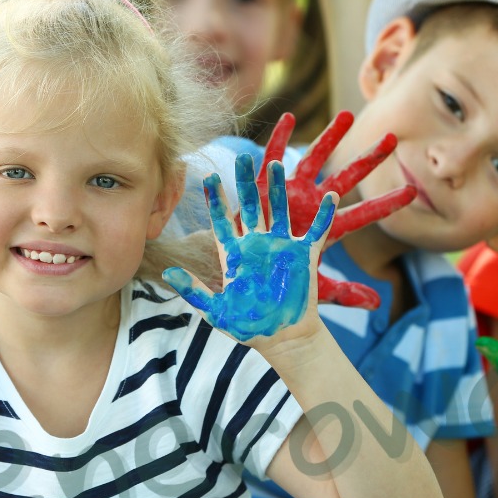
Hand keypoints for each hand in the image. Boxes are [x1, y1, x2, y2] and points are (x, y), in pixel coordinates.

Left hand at [165, 154, 334, 345]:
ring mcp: (281, 248)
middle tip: (244, 157)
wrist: (282, 340)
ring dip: (278, 189)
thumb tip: (168, 272)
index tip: (208, 176)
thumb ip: (193, 290)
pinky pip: (316, 231)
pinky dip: (324, 215)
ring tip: (276, 166)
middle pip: (250, 206)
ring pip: (279, 210)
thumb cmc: (248, 328)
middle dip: (246, 182)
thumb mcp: (216, 311)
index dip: (216, 200)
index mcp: (235, 255)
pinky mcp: (304, 256)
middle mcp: (257, 245)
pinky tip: (330, 197)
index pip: (222, 220)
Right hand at [254, 111, 413, 309]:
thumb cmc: (277, 279)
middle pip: (346, 177)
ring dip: (330, 138)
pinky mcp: (265, 187)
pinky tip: (288, 117)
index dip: (388, 203)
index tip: (414, 192)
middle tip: (393, 138)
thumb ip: (344, 294)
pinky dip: (279, 139)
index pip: (364, 214)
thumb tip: (379, 304)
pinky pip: (272, 158)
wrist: (242, 273)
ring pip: (314, 158)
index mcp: (327, 227)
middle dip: (370, 159)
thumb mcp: (314, 288)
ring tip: (347, 115)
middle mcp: (313, 204)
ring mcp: (291, 192)